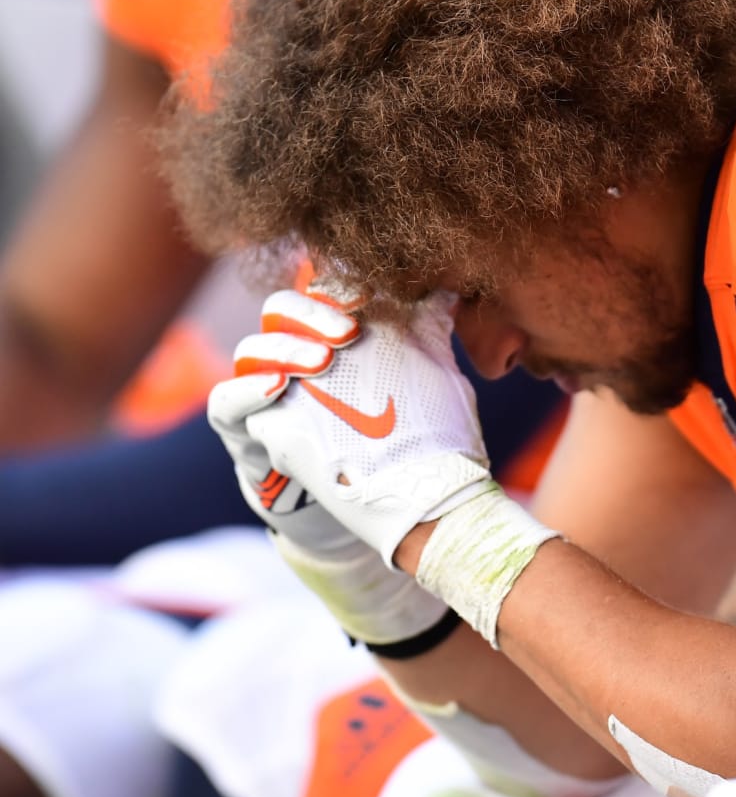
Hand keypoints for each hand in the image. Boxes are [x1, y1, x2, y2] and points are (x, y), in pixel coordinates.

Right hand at [207, 288, 454, 646]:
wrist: (382, 508)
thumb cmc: (404, 436)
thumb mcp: (426, 384)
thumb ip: (430, 336)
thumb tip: (451, 290)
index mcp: (335, 336)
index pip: (321, 293)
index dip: (338, 287)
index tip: (370, 297)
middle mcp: (296, 357)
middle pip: (280, 311)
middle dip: (310, 313)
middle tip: (349, 331)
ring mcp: (265, 394)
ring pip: (250, 351)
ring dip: (282, 349)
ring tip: (320, 361)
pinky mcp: (245, 434)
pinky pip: (223, 404)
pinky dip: (242, 391)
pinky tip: (274, 388)